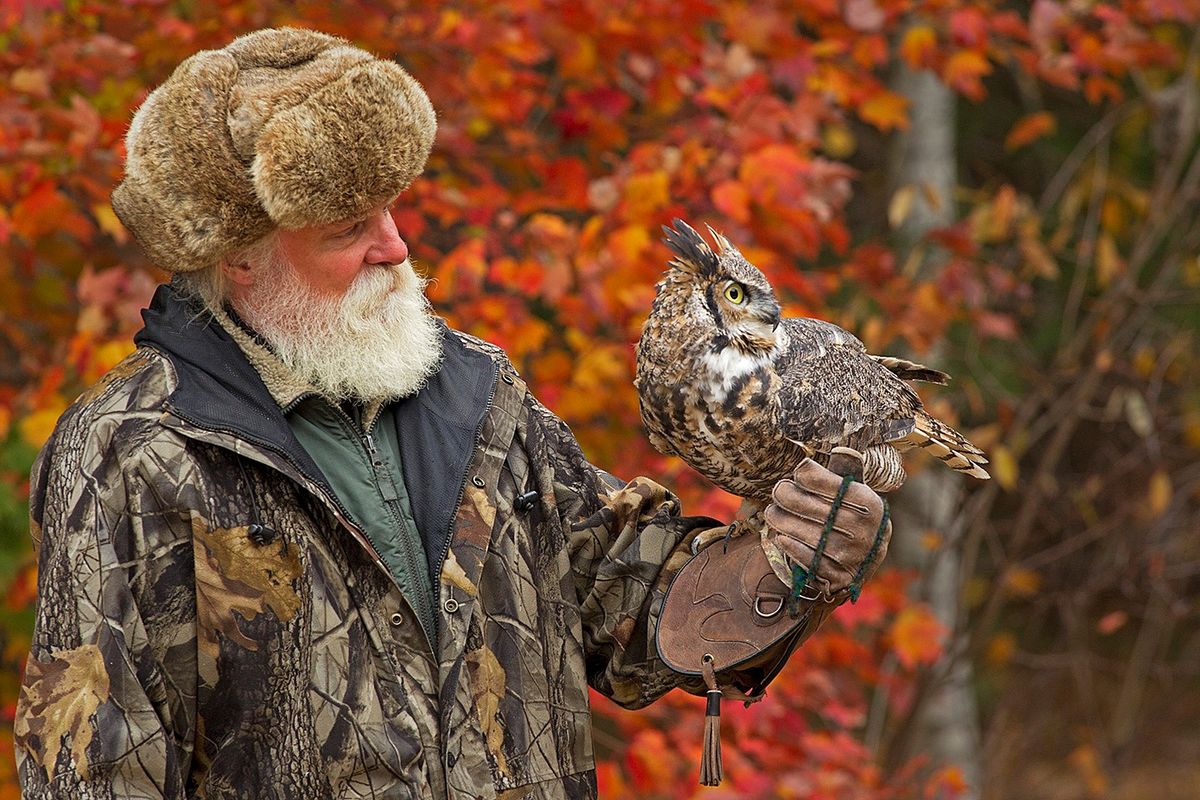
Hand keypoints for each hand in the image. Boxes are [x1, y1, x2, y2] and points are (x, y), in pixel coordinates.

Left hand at [763, 449, 891, 601]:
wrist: (868, 557)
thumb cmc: (853, 513)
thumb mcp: (856, 490)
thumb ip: (846, 470)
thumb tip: (840, 450)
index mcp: (867, 502)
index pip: (826, 482)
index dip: (804, 475)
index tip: (798, 475)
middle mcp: (861, 529)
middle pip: (806, 506)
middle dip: (784, 495)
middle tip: (778, 492)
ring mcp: (850, 554)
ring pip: (801, 532)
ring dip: (779, 520)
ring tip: (772, 513)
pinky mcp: (838, 575)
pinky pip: (805, 558)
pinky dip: (789, 546)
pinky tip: (781, 536)